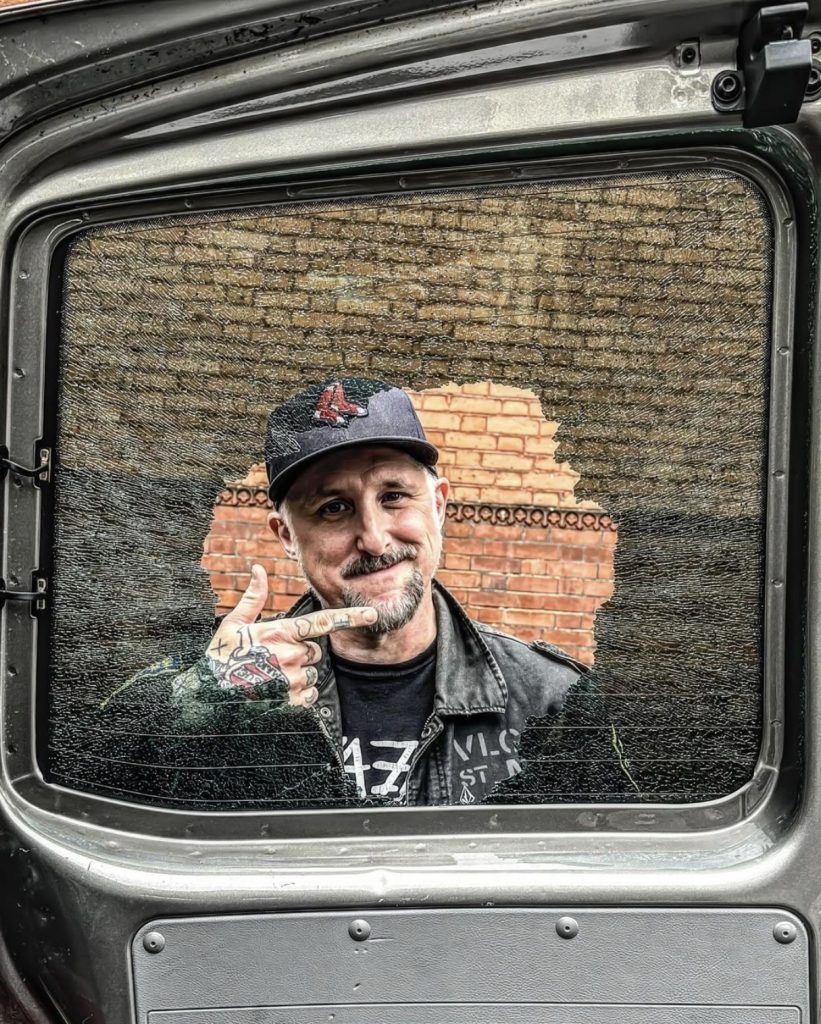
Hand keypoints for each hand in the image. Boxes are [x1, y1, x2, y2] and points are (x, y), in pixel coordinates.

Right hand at [205, 564, 376, 706]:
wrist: (207, 698)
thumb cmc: (219, 659)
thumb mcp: (232, 624)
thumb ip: (253, 598)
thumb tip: (258, 569)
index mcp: (279, 633)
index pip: (322, 622)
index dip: (349, 617)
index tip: (371, 613)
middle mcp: (290, 655)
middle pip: (315, 651)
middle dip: (301, 653)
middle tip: (273, 659)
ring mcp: (292, 680)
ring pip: (312, 673)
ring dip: (299, 674)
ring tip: (271, 677)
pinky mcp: (292, 702)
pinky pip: (309, 694)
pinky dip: (299, 694)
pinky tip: (276, 692)